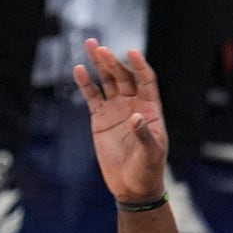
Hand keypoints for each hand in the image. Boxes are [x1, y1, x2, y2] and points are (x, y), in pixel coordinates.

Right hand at [72, 39, 167, 204]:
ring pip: (107, 81)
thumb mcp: (152, 154)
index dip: (140, 66)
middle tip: (100, 48)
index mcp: (151, 110)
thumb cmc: (149, 170)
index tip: (132, 52)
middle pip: (123, 76)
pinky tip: (80, 70)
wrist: (132, 186)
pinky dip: (86, 83)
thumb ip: (145, 135)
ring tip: (91, 46)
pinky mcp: (100, 118)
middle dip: (113, 62)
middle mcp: (134, 105)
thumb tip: (136, 117)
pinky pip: (92, 96)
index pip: (146, 81)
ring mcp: (116, 110)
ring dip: (100, 64)